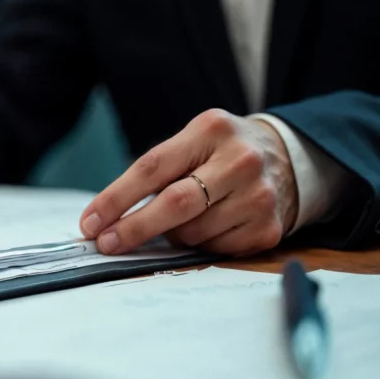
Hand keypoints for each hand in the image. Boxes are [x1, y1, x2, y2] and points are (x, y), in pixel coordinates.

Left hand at [79, 109, 297, 256]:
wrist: (289, 159)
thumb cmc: (222, 153)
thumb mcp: (193, 142)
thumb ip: (156, 172)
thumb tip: (107, 218)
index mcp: (210, 130)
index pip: (152, 167)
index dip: (116, 198)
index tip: (90, 222)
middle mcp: (240, 160)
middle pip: (174, 203)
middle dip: (134, 228)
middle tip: (106, 243)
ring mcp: (259, 195)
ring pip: (192, 233)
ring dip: (171, 236)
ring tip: (178, 222)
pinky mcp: (268, 228)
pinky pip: (215, 249)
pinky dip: (199, 245)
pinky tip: (208, 227)